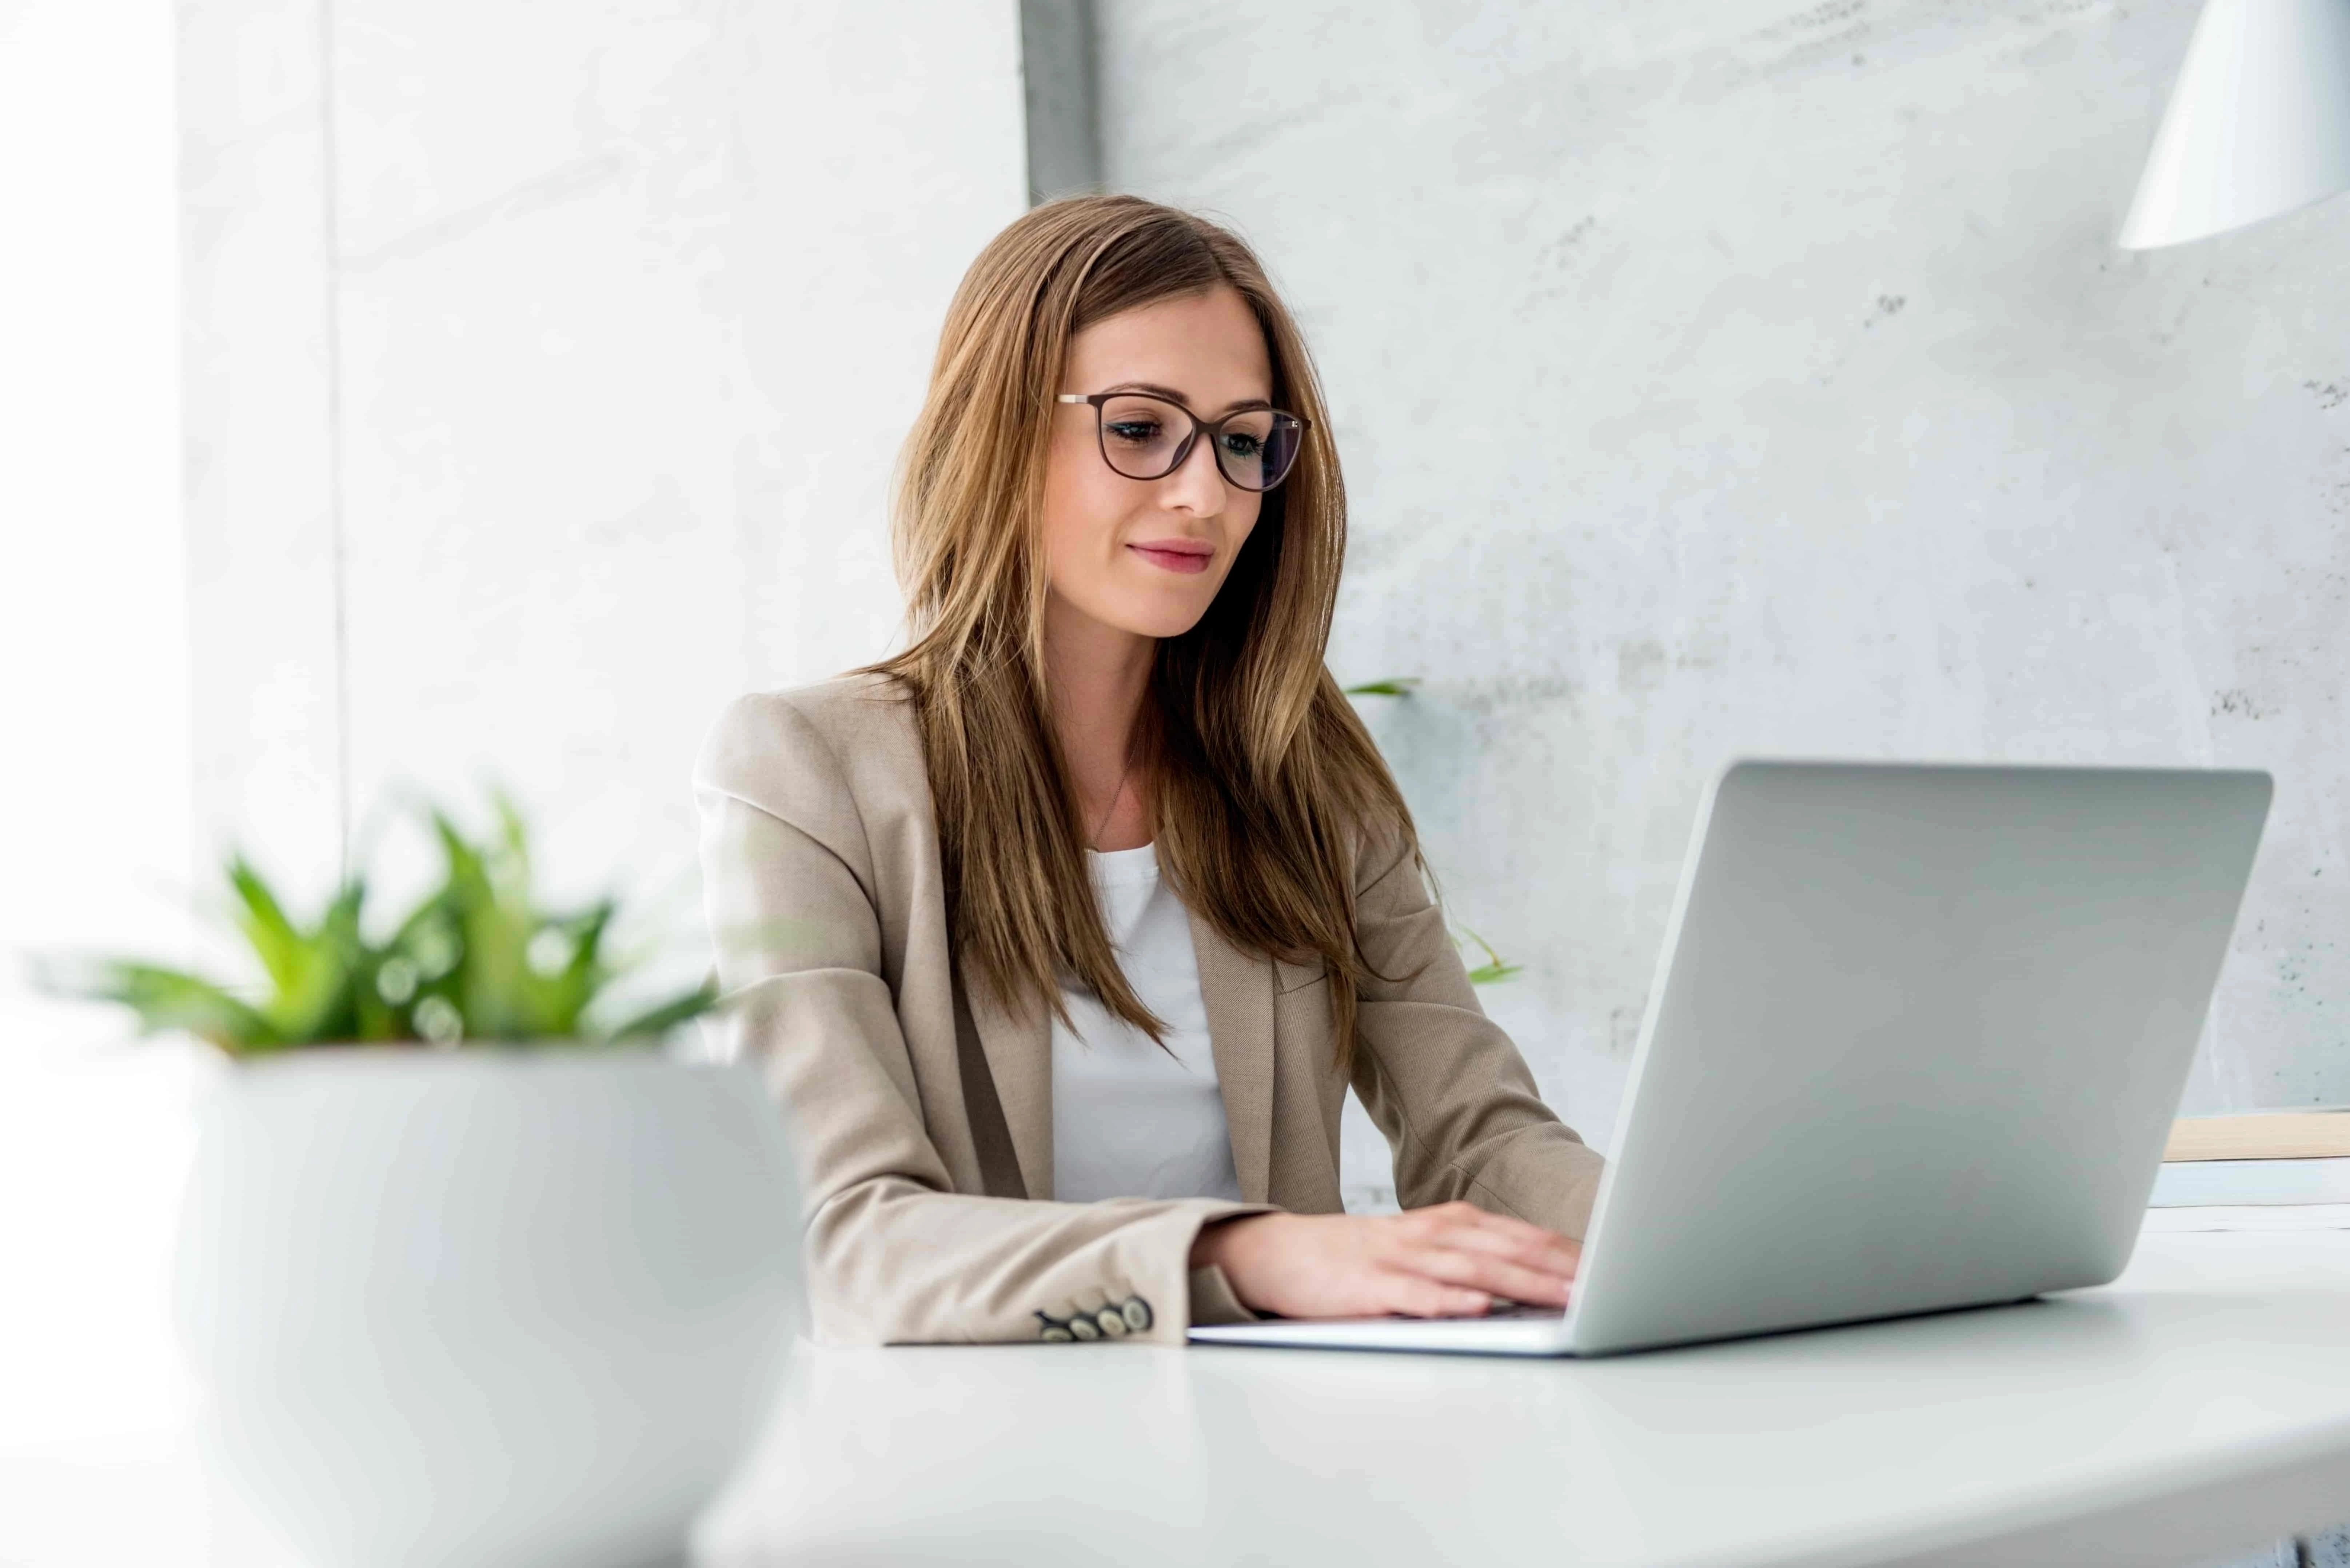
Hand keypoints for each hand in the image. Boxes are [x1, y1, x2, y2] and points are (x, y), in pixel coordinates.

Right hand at [1189, 1202, 1580, 1319]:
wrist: (1282, 1253)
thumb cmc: (1361, 1259)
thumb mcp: (1423, 1251)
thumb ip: (1474, 1261)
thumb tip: (1538, 1280)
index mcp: (1449, 1224)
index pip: (1521, 1237)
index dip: (1567, 1253)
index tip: (1613, 1268)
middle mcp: (1431, 1234)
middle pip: (1506, 1249)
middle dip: (1558, 1268)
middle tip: (1605, 1284)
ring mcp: (1400, 1258)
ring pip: (1471, 1270)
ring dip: (1520, 1283)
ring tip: (1562, 1297)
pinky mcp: (1369, 1285)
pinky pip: (1414, 1294)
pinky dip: (1448, 1301)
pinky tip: (1477, 1308)